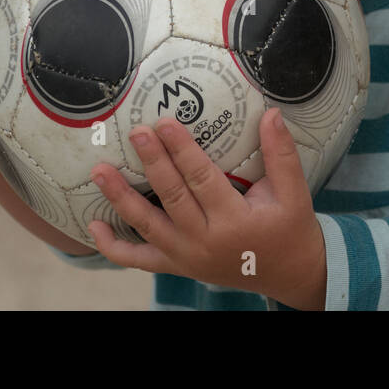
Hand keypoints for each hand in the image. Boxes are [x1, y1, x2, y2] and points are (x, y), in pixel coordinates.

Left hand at [88, 108, 326, 309]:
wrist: (290, 274)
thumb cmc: (290, 229)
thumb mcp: (295, 193)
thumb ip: (282, 154)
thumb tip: (271, 114)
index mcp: (234, 221)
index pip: (202, 179)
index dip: (182, 150)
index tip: (165, 123)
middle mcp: (205, 241)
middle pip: (172, 197)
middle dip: (152, 163)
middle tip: (136, 133)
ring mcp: (186, 257)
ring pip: (147, 226)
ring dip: (121, 198)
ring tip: (100, 172)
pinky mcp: (177, 266)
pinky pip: (138, 259)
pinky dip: (113, 246)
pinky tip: (93, 224)